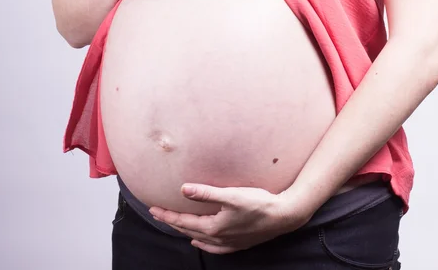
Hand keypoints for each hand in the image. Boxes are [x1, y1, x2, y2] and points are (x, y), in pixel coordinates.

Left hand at [149, 184, 310, 253]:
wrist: (284, 216)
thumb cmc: (259, 203)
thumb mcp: (231, 195)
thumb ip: (206, 193)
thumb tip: (183, 189)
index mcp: (213, 227)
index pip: (183, 221)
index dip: (167, 215)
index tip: (153, 209)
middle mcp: (218, 238)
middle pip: (189, 230)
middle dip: (172, 222)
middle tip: (158, 214)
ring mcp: (229, 243)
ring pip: (201, 239)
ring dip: (186, 232)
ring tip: (176, 226)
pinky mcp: (239, 243)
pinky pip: (215, 248)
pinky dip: (204, 245)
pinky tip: (201, 242)